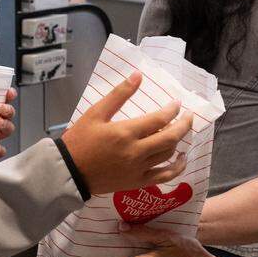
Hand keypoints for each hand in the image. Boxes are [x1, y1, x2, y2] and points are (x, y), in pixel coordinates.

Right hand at [60, 71, 192, 195]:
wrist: (68, 172)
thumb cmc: (80, 140)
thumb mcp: (96, 113)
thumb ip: (119, 94)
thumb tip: (138, 75)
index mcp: (126, 132)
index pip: (160, 119)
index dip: (172, 110)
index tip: (177, 103)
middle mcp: (136, 152)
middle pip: (171, 137)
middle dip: (184, 125)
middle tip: (189, 116)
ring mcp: (139, 169)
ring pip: (168, 154)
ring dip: (179, 141)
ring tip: (181, 131)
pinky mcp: (138, 182)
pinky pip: (164, 176)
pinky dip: (177, 168)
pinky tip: (181, 159)